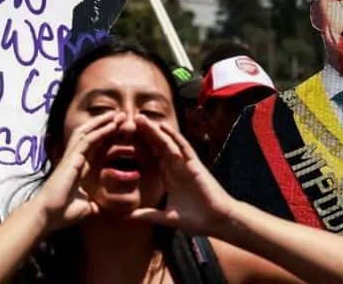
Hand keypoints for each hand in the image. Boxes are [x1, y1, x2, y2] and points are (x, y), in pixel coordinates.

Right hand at [34, 111, 121, 231]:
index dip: (106, 136)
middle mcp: (76, 159)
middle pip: (91, 135)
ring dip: (103, 122)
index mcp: (80, 168)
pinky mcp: (71, 159)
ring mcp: (72, 157)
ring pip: (88, 132)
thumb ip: (94, 204)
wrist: (48, 216)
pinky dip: (100, 131)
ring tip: (118, 114)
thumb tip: (102, 210)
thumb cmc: (63, 213)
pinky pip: (87, 140)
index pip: (94, 147)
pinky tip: (112, 125)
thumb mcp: (86, 207)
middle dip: (105, 124)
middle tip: (121, 116)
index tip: (120, 129)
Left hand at [130, 116, 234, 236]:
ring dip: (155, 131)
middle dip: (145, 135)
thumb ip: (148, 215)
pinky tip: (163, 127)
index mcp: (170, 179)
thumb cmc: (196, 219)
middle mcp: (176, 169)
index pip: (153, 158)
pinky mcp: (195, 166)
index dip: (140, 148)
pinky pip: (183, 148)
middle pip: (158, 147)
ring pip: (167, 144)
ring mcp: (186, 166)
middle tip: (130, 121)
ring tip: (141, 119)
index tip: (125, 139)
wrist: (217, 222)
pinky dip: (174, 137)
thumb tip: (127, 217)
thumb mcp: (167, 217)